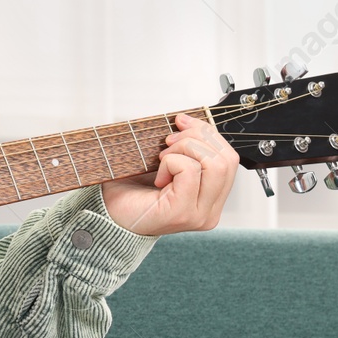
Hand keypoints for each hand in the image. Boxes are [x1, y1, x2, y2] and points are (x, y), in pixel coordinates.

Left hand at [100, 113, 238, 236]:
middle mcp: (210, 211)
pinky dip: (172, 161)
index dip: (208, 133)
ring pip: (215, 164)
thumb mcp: (165, 165)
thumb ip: (186, 149)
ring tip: (163, 158)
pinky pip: (190, 170)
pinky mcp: (183, 213)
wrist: (109, 217)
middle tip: (168, 142)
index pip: (229, 159)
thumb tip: (187, 121)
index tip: (181, 124)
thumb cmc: (131, 192)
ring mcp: (199, 215)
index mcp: (211, 199)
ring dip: (185, 148)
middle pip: (227, 159)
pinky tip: (158, 174)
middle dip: (197, 137)